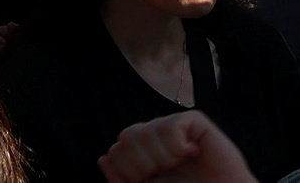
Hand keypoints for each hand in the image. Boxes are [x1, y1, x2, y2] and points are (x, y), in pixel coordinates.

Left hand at [102, 116, 255, 182]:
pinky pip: (171, 125)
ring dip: (162, 157)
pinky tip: (192, 153)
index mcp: (144, 158)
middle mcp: (157, 141)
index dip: (128, 170)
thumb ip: (122, 182)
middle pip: (127, 137)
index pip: (117, 151)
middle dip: (142, 163)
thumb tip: (104, 158)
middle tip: (163, 174)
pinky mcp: (195, 122)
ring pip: (146, 131)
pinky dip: (178, 146)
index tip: (148, 181)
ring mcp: (175, 130)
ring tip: (180, 164)